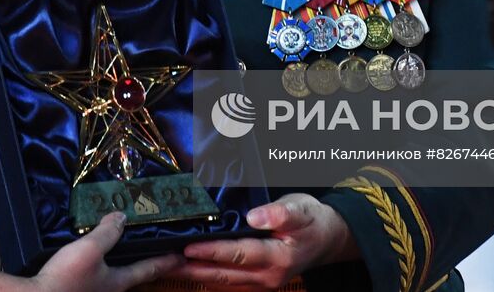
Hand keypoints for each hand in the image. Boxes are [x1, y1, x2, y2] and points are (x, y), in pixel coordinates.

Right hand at [33, 212, 179, 291]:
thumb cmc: (65, 281)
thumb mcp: (89, 250)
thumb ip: (107, 233)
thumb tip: (121, 217)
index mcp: (118, 282)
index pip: (149, 269)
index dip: (166, 261)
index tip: (181, 257)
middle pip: (134, 279)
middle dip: (147, 268)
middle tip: (158, 256)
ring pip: (115, 282)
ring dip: (123, 269)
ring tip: (125, 256)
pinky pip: (97, 282)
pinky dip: (103, 271)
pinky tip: (93, 265)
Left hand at [170, 193, 356, 289]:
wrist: (327, 238)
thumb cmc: (312, 220)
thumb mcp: (301, 209)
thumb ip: (279, 213)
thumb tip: (254, 217)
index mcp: (278, 258)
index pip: (238, 254)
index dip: (212, 252)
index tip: (188, 248)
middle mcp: (268, 276)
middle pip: (224, 275)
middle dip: (193, 270)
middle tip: (166, 262)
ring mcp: (263, 283)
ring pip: (223, 282)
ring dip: (196, 275)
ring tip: (171, 267)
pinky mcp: (258, 283)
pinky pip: (229, 283)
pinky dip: (208, 276)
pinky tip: (191, 270)